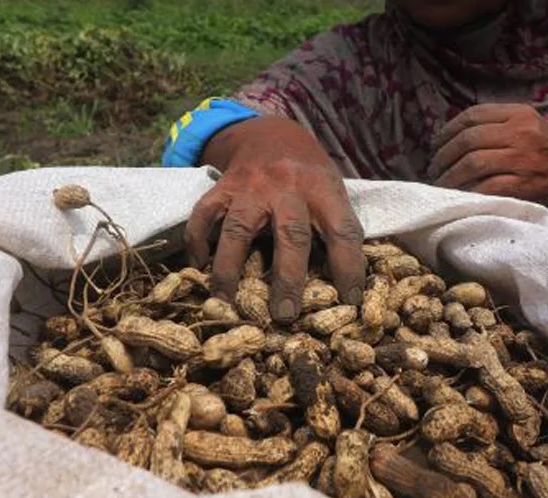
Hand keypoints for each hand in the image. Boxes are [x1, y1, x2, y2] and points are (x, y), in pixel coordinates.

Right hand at [186, 117, 365, 322]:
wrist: (271, 134)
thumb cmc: (309, 174)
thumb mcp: (332, 189)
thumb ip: (336, 225)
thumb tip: (345, 284)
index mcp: (323, 189)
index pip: (343, 231)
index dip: (349, 267)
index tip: (350, 300)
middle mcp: (287, 187)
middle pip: (291, 236)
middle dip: (289, 279)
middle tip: (284, 314)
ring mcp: (250, 187)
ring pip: (238, 231)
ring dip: (231, 270)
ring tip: (227, 303)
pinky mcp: (221, 188)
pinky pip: (204, 216)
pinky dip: (198, 242)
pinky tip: (199, 267)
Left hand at [427, 104, 547, 249]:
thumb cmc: (546, 153)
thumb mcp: (528, 126)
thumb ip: (498, 124)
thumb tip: (451, 134)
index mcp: (519, 113)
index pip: (473, 115)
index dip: (448, 130)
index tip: (435, 144)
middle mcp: (522, 132)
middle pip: (468, 139)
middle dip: (444, 156)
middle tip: (433, 168)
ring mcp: (524, 159)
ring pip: (473, 163)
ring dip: (450, 176)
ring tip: (440, 184)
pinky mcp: (525, 184)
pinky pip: (487, 186)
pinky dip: (469, 192)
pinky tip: (459, 196)